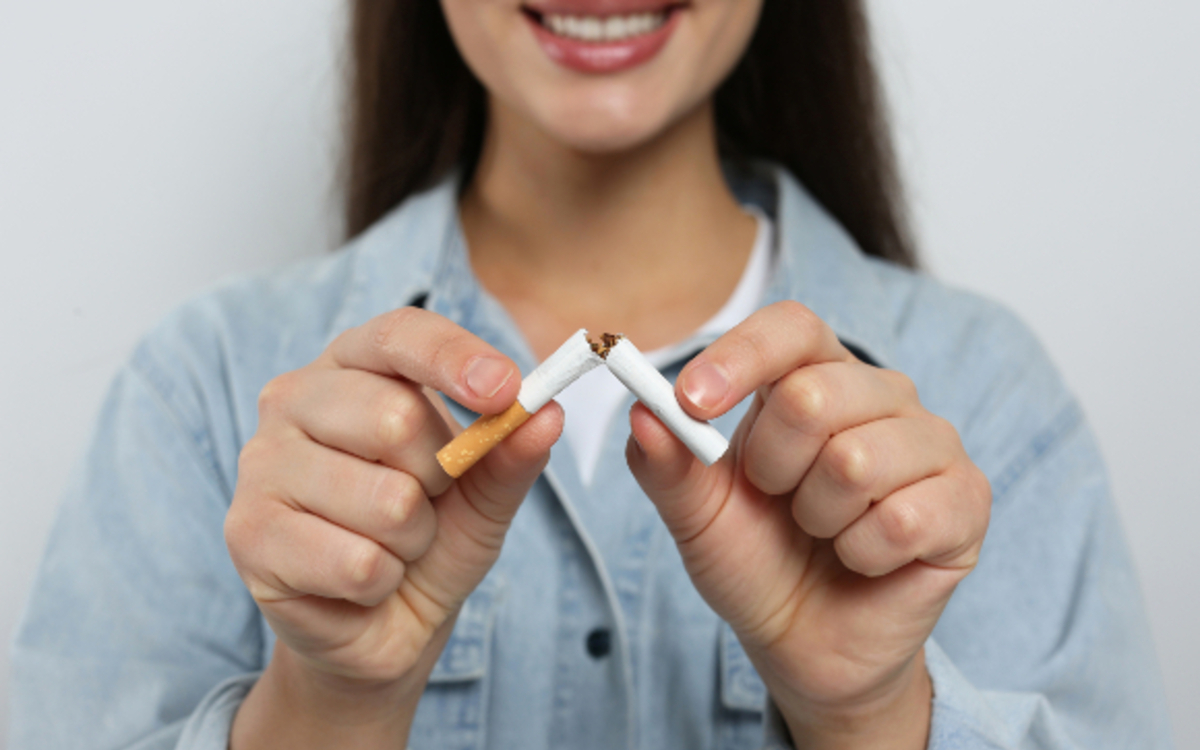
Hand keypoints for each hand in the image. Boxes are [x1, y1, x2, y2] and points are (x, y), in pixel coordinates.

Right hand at [224, 308, 561, 745]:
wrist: (382, 624)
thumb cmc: (429, 539)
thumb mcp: (484, 494)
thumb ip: (510, 454)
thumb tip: (545, 414)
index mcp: (353, 366)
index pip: (400, 334)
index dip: (454, 357)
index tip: (506, 389)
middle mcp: (294, 399)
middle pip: (397, 416)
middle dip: (439, 476)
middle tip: (424, 500)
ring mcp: (262, 465)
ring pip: (385, 501)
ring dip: (412, 540)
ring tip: (390, 545)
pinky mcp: (248, 534)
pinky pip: (357, 562)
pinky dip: (381, 582)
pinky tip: (359, 581)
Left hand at [627, 301, 990, 748]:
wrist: (805, 641)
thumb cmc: (756, 559)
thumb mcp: (696, 514)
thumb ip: (667, 462)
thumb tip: (642, 412)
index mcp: (813, 375)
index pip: (791, 327)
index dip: (741, 357)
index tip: (694, 401)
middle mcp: (880, 394)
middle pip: (814, 394)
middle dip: (773, 467)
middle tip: (779, 500)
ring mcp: (931, 443)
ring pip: (857, 459)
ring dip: (819, 517)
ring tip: (822, 531)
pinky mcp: (966, 501)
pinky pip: (902, 518)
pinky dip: (861, 553)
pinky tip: (863, 558)